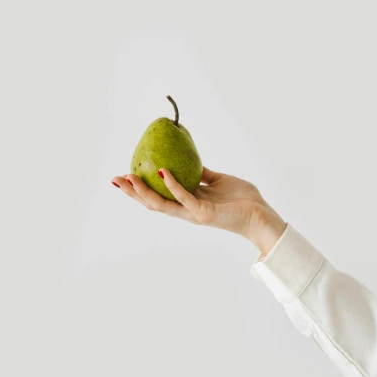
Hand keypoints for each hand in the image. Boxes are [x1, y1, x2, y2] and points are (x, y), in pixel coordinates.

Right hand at [111, 166, 286, 254]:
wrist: (260, 214)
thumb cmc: (242, 200)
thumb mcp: (218, 181)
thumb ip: (203, 175)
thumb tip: (192, 162)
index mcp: (188, 203)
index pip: (158, 197)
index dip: (140, 190)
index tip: (124, 177)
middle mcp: (186, 211)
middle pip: (152, 203)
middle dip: (132, 193)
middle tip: (115, 180)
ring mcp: (193, 213)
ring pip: (162, 204)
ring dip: (143, 192)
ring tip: (129, 177)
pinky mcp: (204, 213)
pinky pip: (185, 197)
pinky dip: (172, 185)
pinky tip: (162, 171)